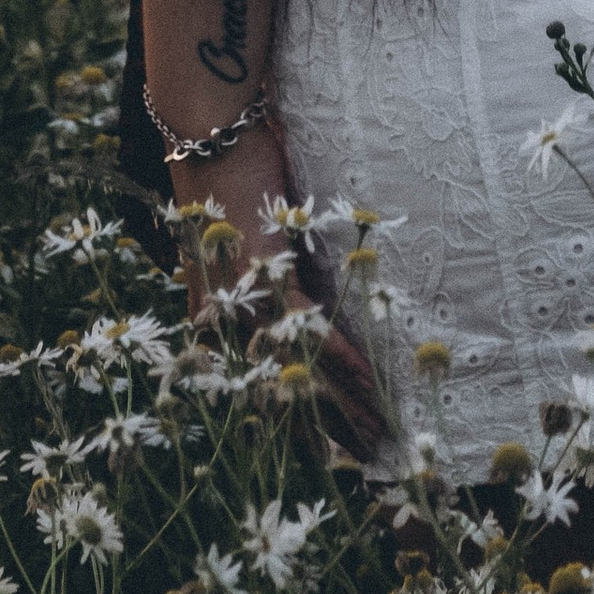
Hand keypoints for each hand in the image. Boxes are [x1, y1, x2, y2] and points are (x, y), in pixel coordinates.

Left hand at [175, 116, 392, 465]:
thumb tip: (323, 298)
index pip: (263, 386)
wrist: (210, 127)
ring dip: (345, 409)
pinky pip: (310, 330)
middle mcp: (223, 321)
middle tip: (369, 466)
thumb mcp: (258, 235)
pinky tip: (375, 383)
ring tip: (383, 438)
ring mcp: (240, 303)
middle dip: (327, 435)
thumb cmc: (235, 171)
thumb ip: (282, 274)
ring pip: (299, 373)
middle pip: (281, 395)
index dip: (301, 425)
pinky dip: (344, 358)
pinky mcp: (260, 275)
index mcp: (219, 316)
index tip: (337, 458)